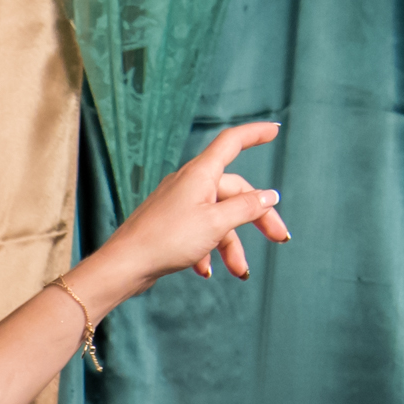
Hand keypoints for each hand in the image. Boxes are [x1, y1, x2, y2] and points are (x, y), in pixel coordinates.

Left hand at [93, 120, 290, 294]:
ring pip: (218, 218)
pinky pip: (198, 232)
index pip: (232, 142)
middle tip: (279, 238)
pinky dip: (207, 251)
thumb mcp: (216, 223)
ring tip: (240, 272)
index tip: (275, 130)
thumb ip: (246, 208)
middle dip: (258, 217)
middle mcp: (189, 183)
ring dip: (231, 246)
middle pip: (234, 192)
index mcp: (201, 173)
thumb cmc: (168, 239)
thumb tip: (270, 196)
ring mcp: (178, 203)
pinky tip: (205, 271)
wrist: (124, 265)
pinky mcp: (169, 224)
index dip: (254, 134)